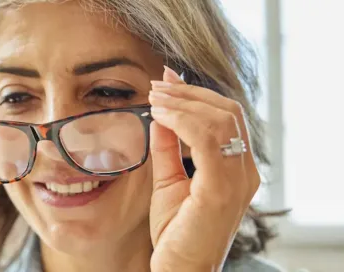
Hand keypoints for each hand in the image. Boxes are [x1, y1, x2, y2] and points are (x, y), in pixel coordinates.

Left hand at [147, 66, 259, 270]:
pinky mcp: (221, 190)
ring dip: (183, 103)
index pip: (226, 117)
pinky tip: (161, 116)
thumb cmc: (176, 232)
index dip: (197, 94)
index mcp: (237, 168)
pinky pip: (208, 141)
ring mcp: (237, 181)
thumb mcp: (168, 181)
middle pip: (227, 112)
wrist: (180, 269)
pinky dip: (183, 121)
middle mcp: (245, 172)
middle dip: (189, 93)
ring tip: (155, 97)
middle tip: (157, 86)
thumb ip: (168, 149)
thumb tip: (161, 116)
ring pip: (220, 120)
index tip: (167, 81)